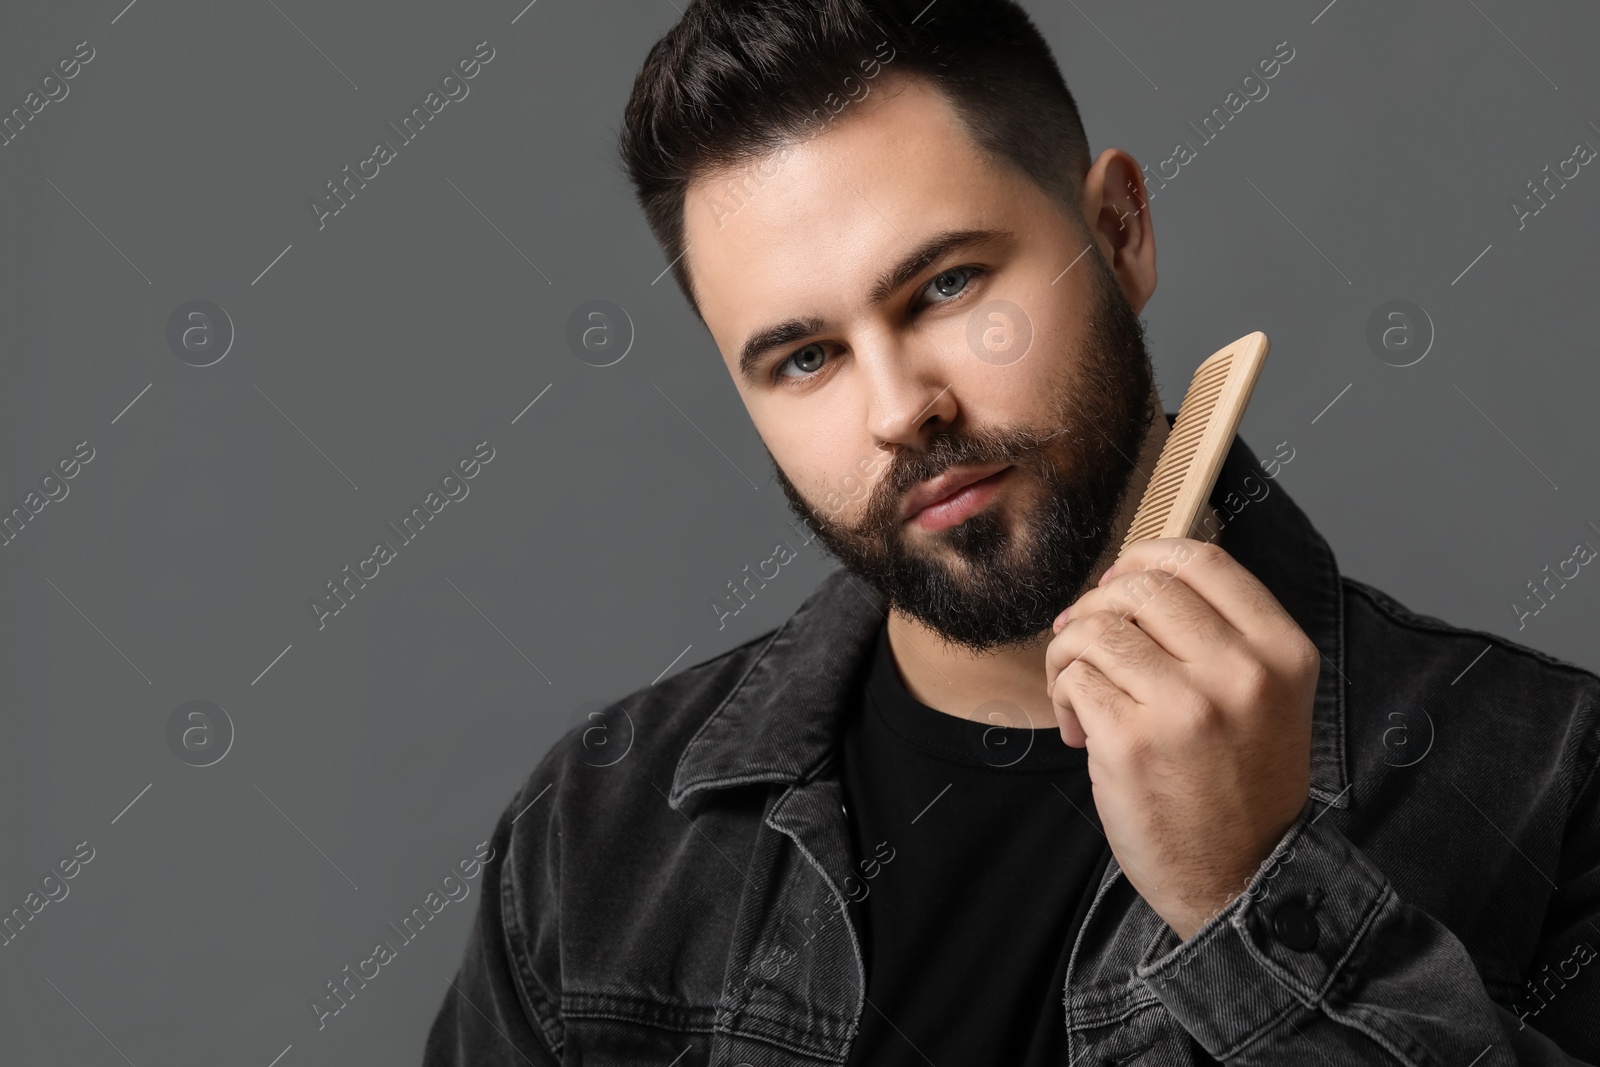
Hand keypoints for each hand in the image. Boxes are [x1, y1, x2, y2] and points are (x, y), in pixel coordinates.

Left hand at [1044, 537, 1318, 940]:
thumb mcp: (1265, 695)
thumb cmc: (1240, 782)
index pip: (1201, 559)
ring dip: (1068, 653)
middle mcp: (1241, 672)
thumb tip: (1130, 577)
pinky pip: (1074, 680)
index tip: (1119, 581)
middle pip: (1140, 586)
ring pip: (1095, 629)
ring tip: (1078, 692)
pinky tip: (1079, 729)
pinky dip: (1063, 697)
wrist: (1243, 877)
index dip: (1145, 556)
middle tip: (1084, 643)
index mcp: (1281, 650)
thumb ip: (1219, 633)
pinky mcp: (1132, 743)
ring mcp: (1187, 707)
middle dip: (1095, 605)